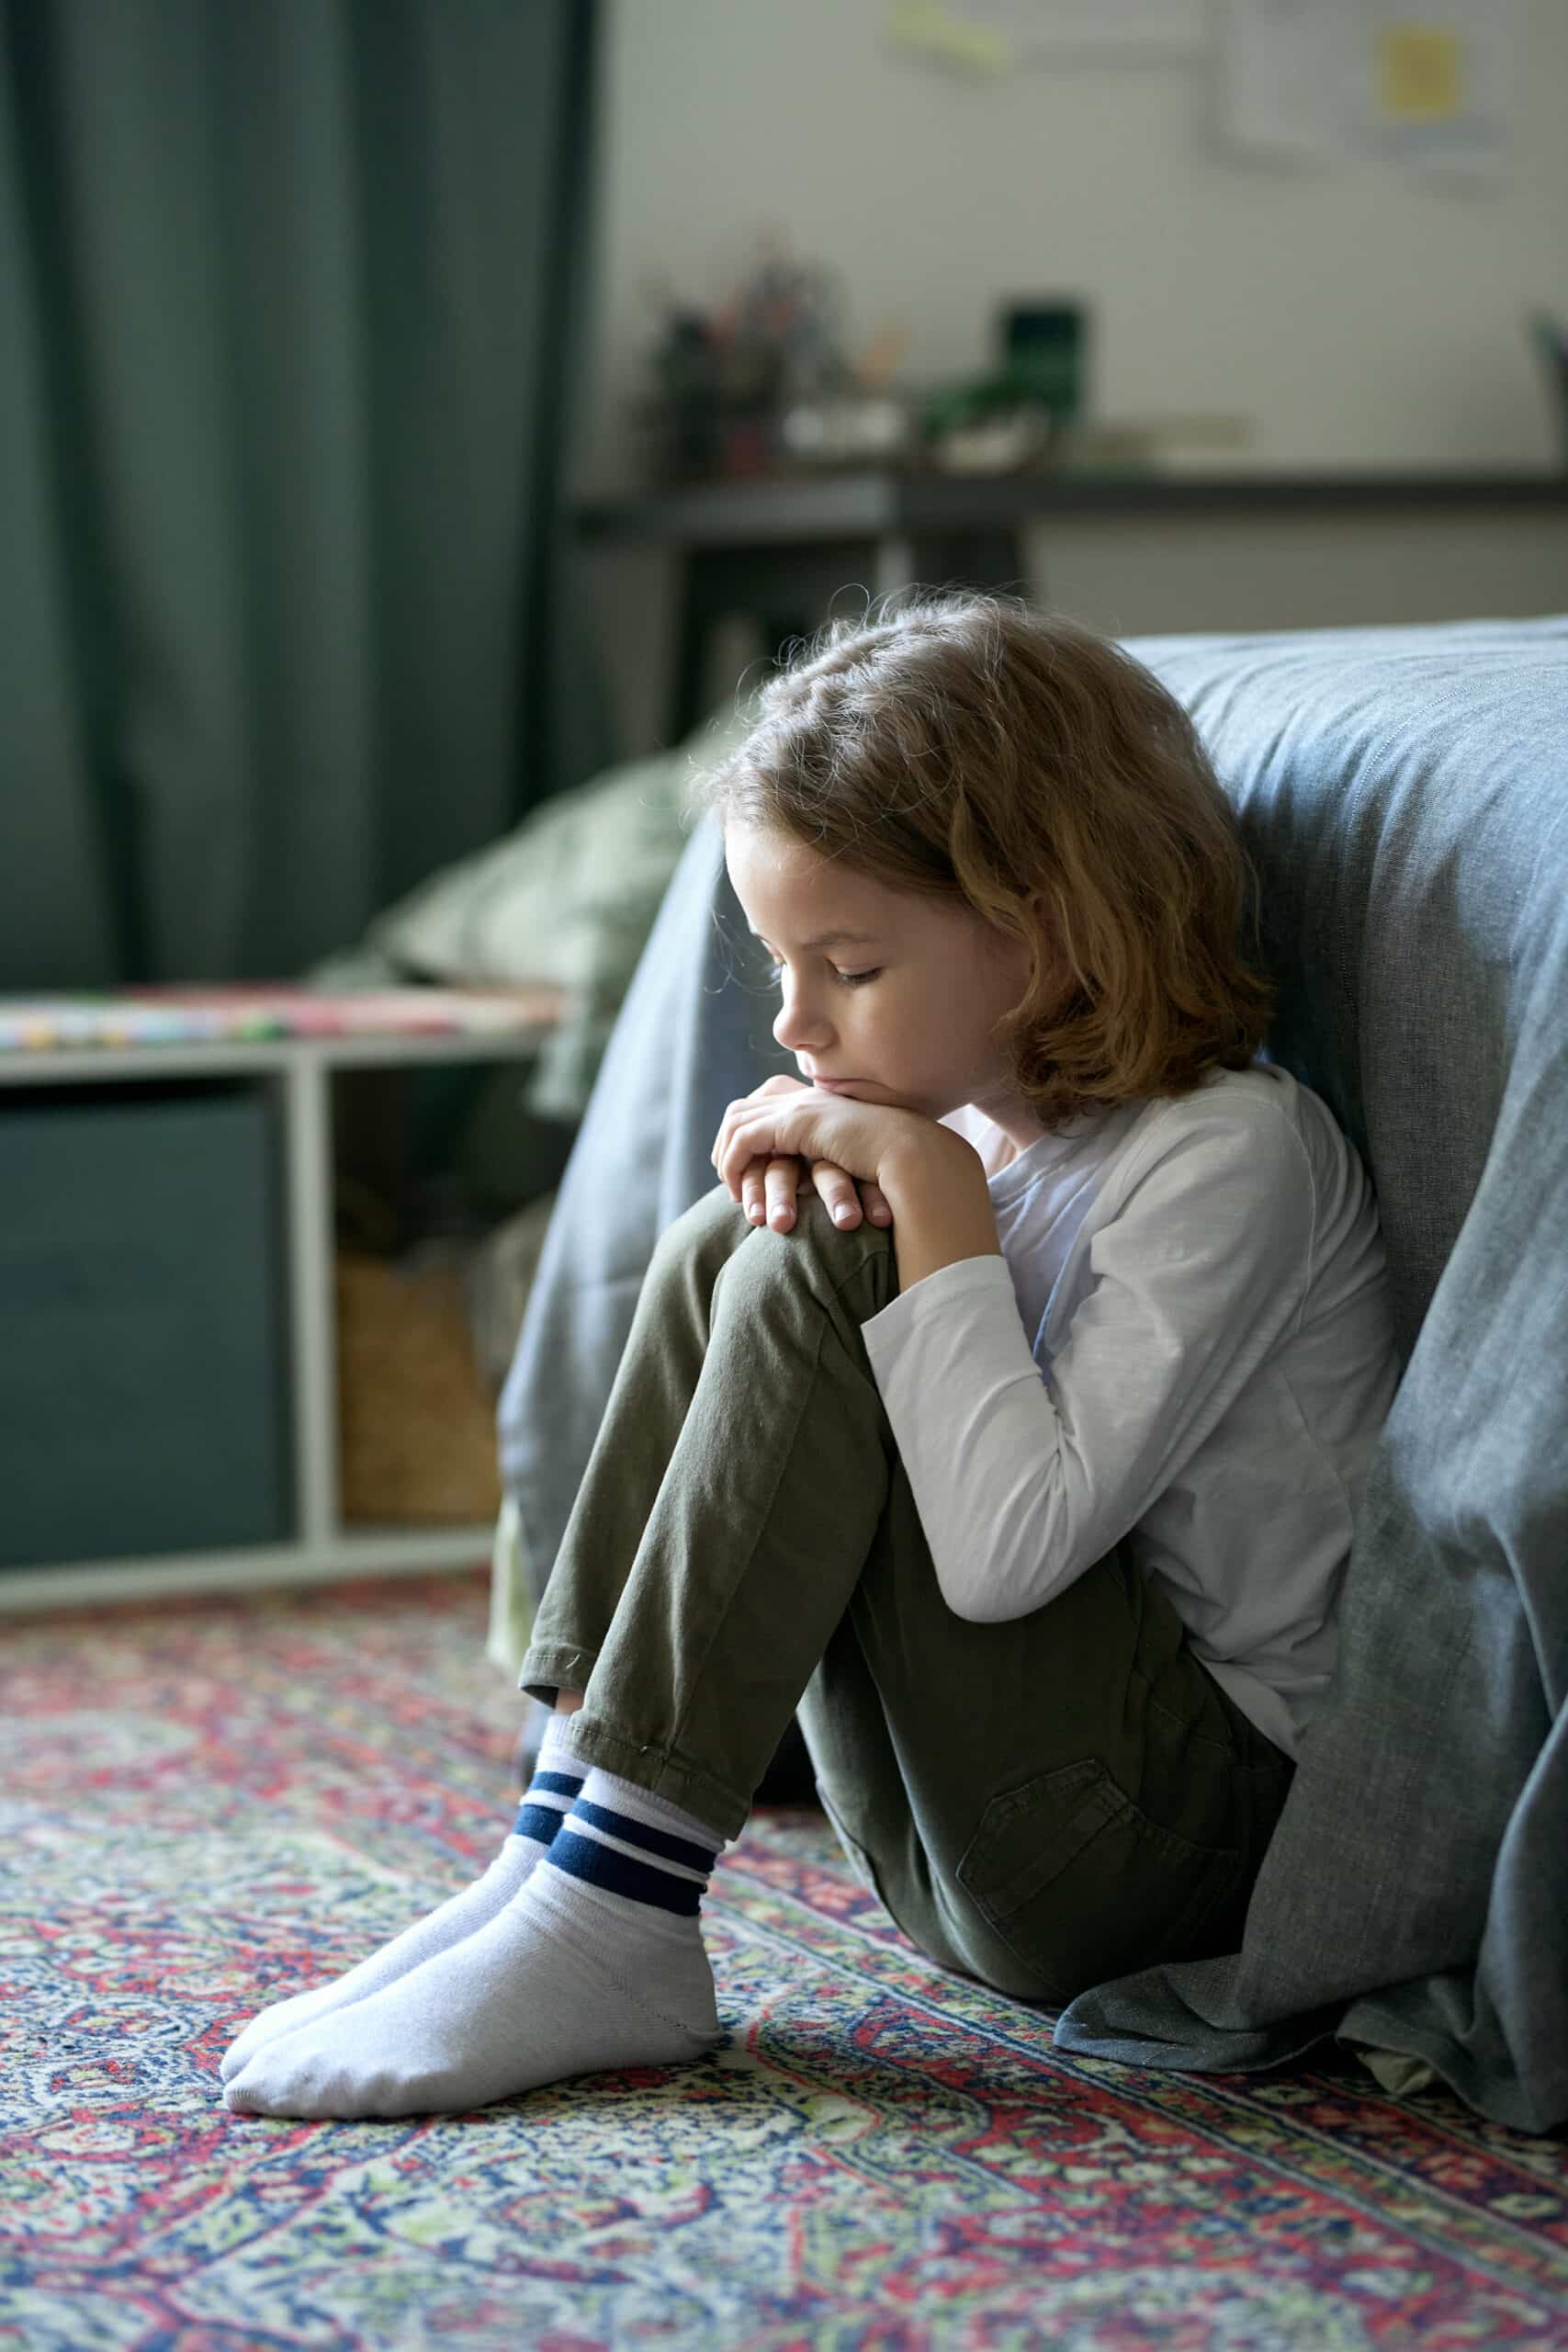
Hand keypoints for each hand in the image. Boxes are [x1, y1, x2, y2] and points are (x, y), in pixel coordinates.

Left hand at [712, 1076, 922, 1232]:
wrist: (913, 1154)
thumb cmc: (893, 1165)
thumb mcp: (852, 1158)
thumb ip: (829, 1157)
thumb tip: (812, 1178)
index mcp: (816, 1101)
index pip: (760, 1105)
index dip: (742, 1137)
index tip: (742, 1171)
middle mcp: (804, 1097)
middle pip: (741, 1109)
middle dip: (724, 1144)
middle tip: (728, 1180)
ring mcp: (800, 1105)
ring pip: (736, 1122)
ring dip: (726, 1158)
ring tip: (733, 1191)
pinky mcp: (796, 1122)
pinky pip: (745, 1139)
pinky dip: (734, 1165)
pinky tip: (740, 1191)